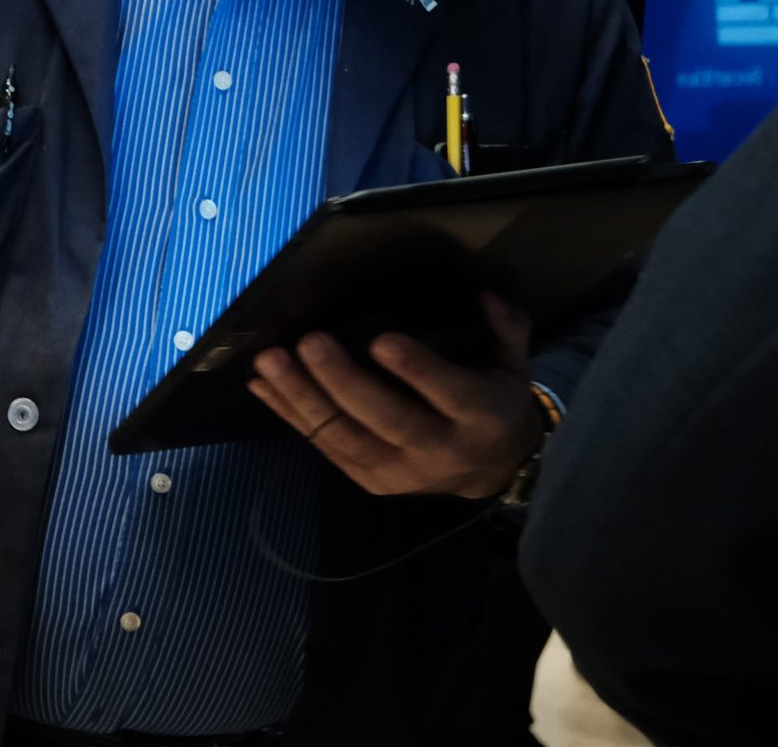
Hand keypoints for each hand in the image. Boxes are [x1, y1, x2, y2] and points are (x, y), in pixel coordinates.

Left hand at [248, 294, 540, 499]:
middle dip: (343, 381)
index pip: (449, 393)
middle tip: (308, 343)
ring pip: (347, 437)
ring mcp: (401, 471)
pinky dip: (291, 416)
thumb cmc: (495, 405)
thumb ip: (506, 329)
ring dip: (302, 399)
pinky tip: (263, 388)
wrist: (493, 471)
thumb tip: (487, 296)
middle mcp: (440, 449)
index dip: (416, 371)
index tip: (381, 341)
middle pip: (387, 418)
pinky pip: (326, 448)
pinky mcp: (371, 481)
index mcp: (481, 417)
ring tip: (270, 363)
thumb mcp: (514, 366)